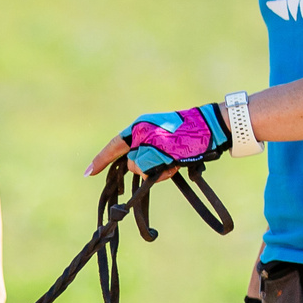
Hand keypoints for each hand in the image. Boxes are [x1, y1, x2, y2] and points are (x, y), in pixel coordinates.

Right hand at [86, 103, 229, 178]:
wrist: (213, 130)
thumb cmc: (186, 137)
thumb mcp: (158, 151)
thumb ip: (141, 161)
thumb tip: (135, 169)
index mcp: (139, 129)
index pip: (114, 147)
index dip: (100, 161)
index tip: (88, 174)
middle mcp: (144, 134)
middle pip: (131, 160)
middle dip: (143, 170)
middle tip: (163, 169)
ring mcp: (155, 142)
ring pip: (145, 166)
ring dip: (157, 172)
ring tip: (174, 167)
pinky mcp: (167, 150)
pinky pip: (157, 166)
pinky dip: (164, 170)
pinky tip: (177, 167)